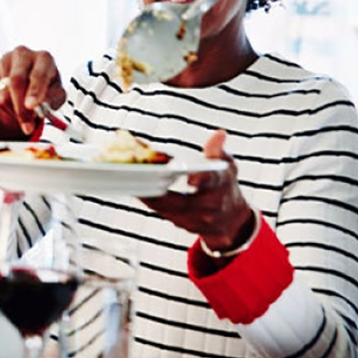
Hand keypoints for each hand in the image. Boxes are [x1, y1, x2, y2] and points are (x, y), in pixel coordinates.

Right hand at [0, 46, 66, 138]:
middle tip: (27, 125)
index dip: (34, 91)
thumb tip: (40, 107)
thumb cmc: (47, 87)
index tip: (32, 105)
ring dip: (13, 110)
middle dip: (21, 107)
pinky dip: (3, 106)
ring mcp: (6, 60)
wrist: (30, 81)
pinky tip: (12, 105)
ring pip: (4, 92)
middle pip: (17, 81)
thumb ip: (52, 100)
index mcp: (44, 58)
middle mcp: (24, 54)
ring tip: (24, 113)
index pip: (38, 74)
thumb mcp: (56, 95)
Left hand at [140, 130, 251, 250]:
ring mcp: (193, 219)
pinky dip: (146, 197)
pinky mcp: (180, 224)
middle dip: (156, 184)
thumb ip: (217, 150)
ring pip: (164, 207)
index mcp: (220, 187)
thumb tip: (219, 133)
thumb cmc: (225, 186)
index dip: (200, 179)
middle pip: (178, 200)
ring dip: (145, 191)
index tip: (188, 177)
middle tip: (137, 169)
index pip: (210, 182)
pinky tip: (133, 184)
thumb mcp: (227, 165)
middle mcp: (207, 207)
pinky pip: (159, 211)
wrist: (230, 220)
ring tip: (127, 175)